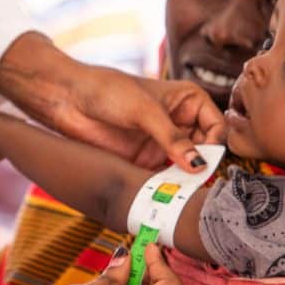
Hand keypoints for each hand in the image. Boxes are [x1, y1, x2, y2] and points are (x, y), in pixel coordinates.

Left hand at [0, 33, 225, 170]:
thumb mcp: (144, 111)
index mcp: (187, 100)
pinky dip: (167, 186)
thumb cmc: (107, 91)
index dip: (214, 144)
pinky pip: (165, 177)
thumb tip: (198, 164)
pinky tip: (164, 193)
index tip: (205, 160)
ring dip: (186, 179)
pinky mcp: (145, 160)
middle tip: (196, 182)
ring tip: (181, 191)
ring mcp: (162, 143)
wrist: (68, 99)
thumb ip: (172, 138)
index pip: (216, 126)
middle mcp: (179, 122)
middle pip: (205, 150)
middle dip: (202, 166)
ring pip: (186, 167)